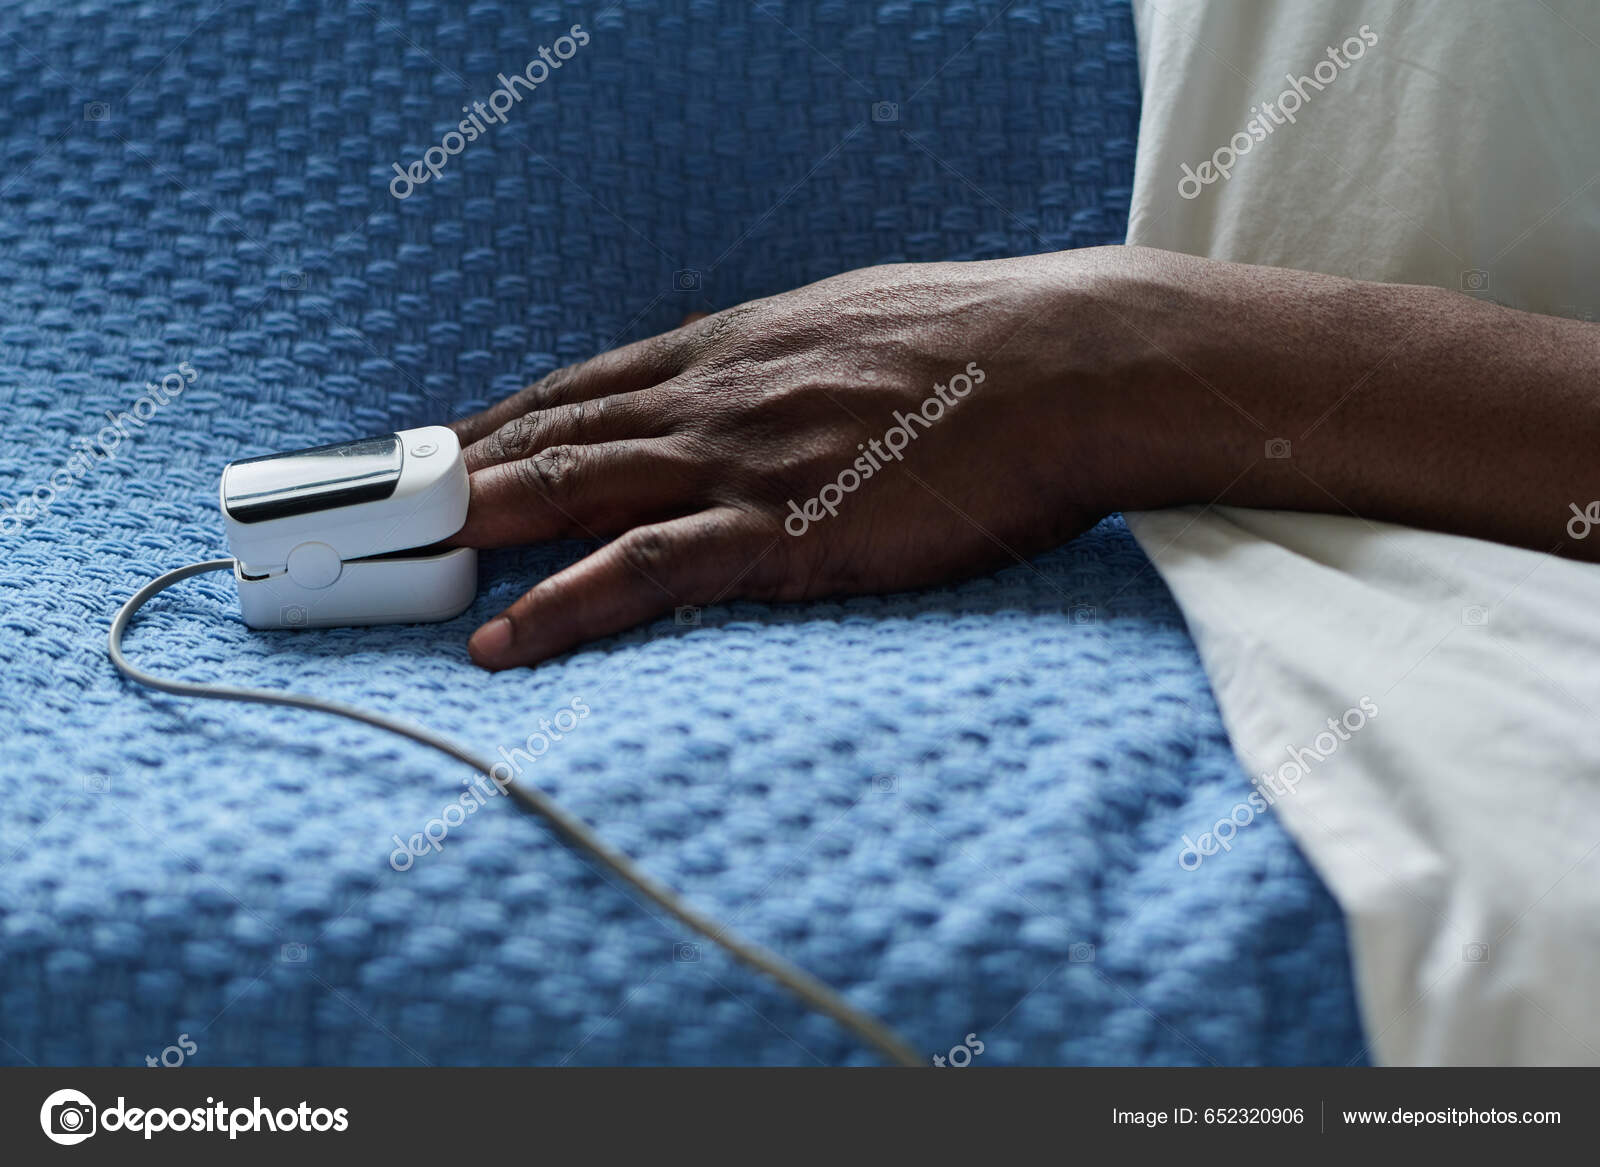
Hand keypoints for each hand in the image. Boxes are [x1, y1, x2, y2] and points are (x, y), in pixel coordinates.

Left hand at [447, 251, 1111, 668]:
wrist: (1065, 364)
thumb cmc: (984, 346)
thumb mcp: (863, 322)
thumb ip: (793, 359)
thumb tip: (772, 380)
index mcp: (735, 346)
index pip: (585, 383)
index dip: (504, 418)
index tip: (446, 446)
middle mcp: (713, 397)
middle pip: (551, 432)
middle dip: (457, 473)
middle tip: (383, 511)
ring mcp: (738, 463)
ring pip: (571, 492)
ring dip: (475, 532)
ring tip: (401, 571)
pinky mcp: (780, 532)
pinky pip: (643, 570)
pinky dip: (562, 607)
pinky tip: (504, 640)